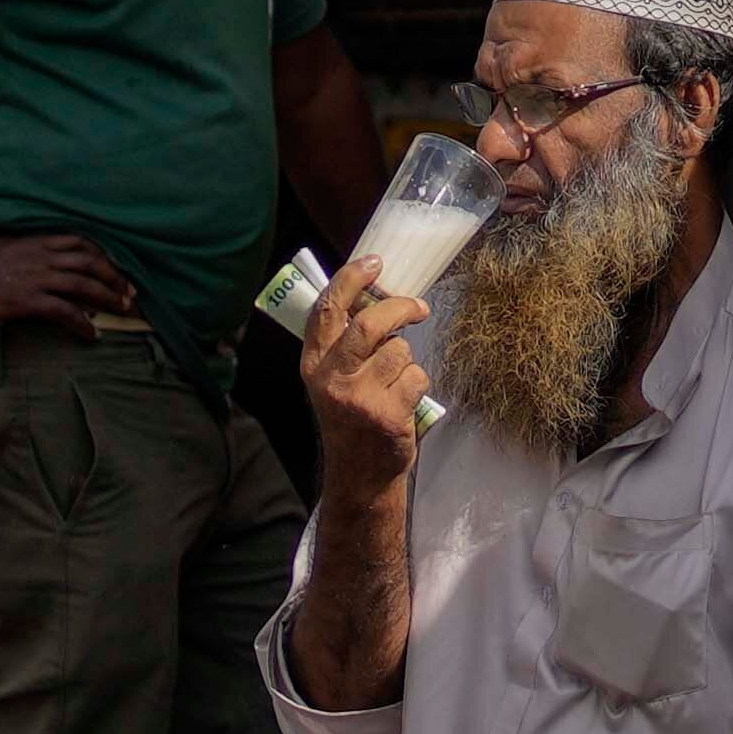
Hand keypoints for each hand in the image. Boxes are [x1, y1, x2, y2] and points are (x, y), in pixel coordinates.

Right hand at [0, 230, 139, 332]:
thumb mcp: (1, 245)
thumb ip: (22, 251)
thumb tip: (30, 261)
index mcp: (36, 243)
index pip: (80, 243)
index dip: (103, 256)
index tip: (116, 268)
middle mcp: (42, 258)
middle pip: (91, 263)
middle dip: (115, 277)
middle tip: (131, 293)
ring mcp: (37, 279)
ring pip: (84, 285)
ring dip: (108, 298)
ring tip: (123, 310)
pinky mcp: (28, 300)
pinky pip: (65, 312)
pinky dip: (83, 323)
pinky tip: (92, 334)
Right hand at [297, 261, 430, 482]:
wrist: (359, 472)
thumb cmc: (351, 415)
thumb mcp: (333, 378)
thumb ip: (345, 342)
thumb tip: (374, 295)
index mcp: (313, 363)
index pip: (326, 311)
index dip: (350, 279)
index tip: (374, 261)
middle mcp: (331, 378)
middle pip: (369, 325)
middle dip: (400, 308)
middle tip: (419, 307)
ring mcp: (359, 397)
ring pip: (400, 351)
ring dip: (407, 359)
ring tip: (395, 379)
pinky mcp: (387, 414)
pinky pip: (417, 377)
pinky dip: (417, 383)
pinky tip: (404, 400)